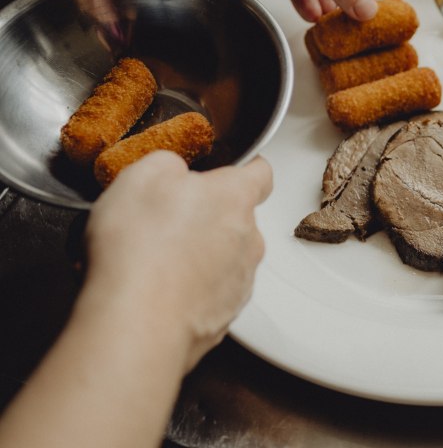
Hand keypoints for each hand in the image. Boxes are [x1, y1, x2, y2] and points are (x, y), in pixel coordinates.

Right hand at [82, 151, 272, 371]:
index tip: (232, 169)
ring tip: (156, 261)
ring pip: (226, 257)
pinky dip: (192, 289)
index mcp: (235, 198)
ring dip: (200, 254)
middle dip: (208, 216)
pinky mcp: (226, 315)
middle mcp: (249, 239)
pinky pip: (213, 292)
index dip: (245, 168)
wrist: (137, 323)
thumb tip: (173, 170)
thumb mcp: (141, 177)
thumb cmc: (141, 249)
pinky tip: (158, 290)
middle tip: (167, 221)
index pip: (260, 173)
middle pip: (237, 218)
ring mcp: (241, 280)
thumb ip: (168, 164)